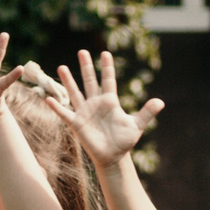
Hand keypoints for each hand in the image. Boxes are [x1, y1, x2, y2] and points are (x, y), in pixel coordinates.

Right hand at [45, 49, 162, 167]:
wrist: (113, 157)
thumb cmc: (124, 141)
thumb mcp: (137, 125)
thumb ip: (147, 113)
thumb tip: (161, 102)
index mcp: (110, 102)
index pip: (108, 80)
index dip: (107, 67)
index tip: (105, 52)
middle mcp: (95, 104)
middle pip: (90, 81)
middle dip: (86, 67)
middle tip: (82, 51)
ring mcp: (84, 112)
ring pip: (75, 92)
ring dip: (68, 81)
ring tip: (62, 67)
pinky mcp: (76, 124)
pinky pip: (64, 114)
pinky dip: (56, 107)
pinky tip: (47, 98)